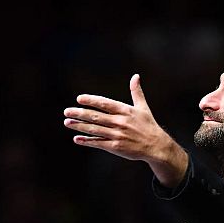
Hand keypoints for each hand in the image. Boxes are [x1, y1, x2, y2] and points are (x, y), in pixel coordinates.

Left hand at [63, 74, 187, 186]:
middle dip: (79, 113)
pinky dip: (87, 141)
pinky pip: (98, 143)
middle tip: (66, 111)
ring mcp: (117, 135)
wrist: (157, 146)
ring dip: (79, 126)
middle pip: (96, 116)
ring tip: (67, 123)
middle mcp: (120, 122)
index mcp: (125, 111)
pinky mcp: (116, 146)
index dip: (91, 100)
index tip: (79, 98)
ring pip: (94, 129)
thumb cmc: (149, 126)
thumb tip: (136, 76)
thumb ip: (136, 92)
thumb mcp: (143, 108)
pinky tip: (77, 139)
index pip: (105, 103)